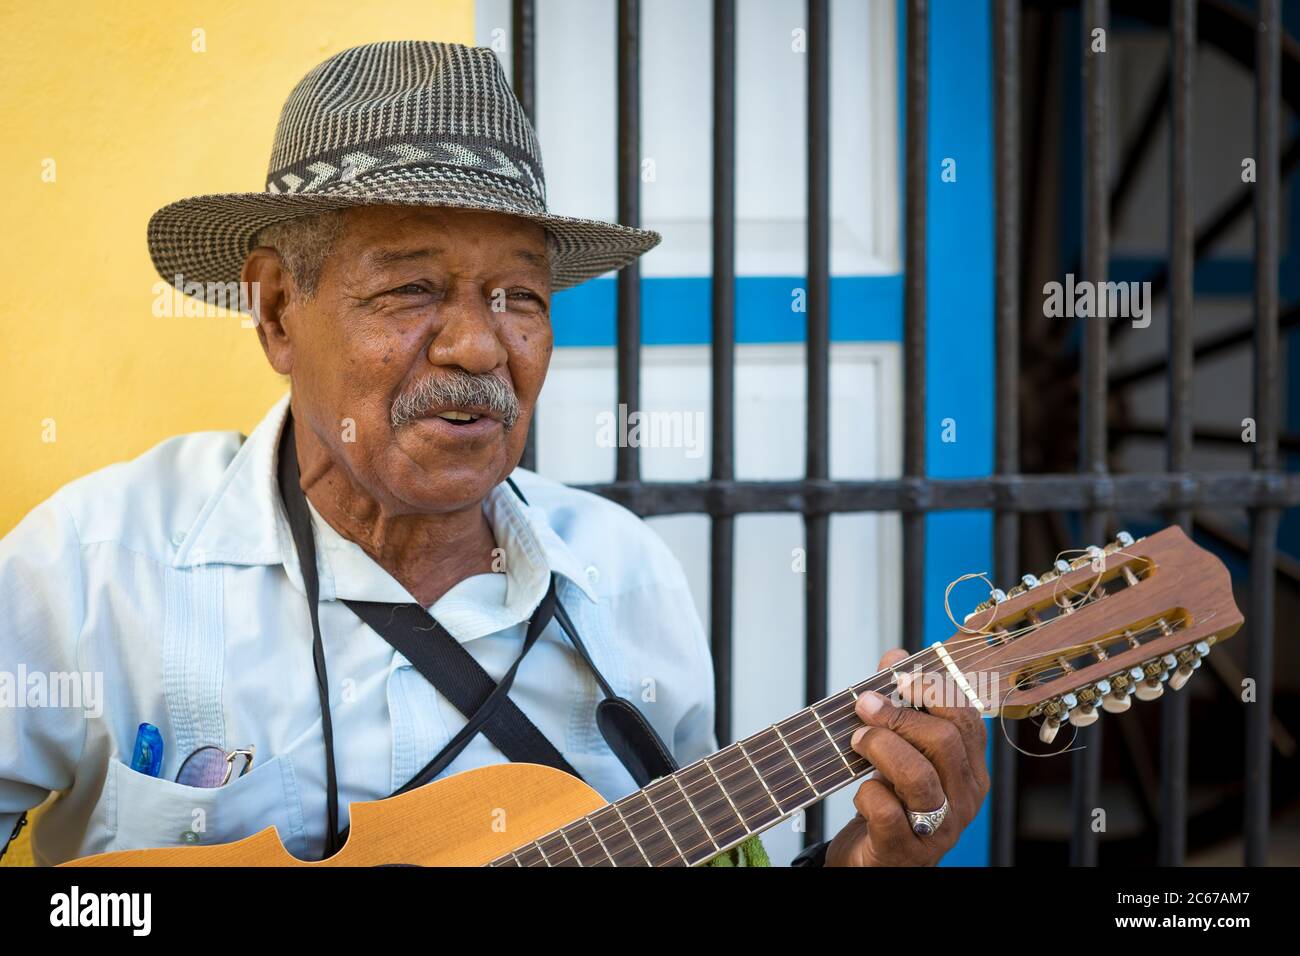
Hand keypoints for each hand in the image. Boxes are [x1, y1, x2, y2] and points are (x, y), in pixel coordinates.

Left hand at [825, 648, 989, 865]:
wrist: (874, 858)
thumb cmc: (890, 799)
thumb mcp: (899, 748)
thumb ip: (900, 701)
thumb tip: (896, 655)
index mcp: (970, 769)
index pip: (966, 719)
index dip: (932, 690)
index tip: (898, 677)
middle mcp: (964, 798)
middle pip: (943, 741)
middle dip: (898, 715)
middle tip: (863, 706)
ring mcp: (940, 828)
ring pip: (918, 776)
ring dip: (880, 747)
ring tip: (856, 740)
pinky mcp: (906, 850)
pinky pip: (887, 812)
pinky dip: (867, 793)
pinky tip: (860, 789)